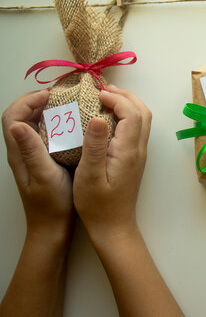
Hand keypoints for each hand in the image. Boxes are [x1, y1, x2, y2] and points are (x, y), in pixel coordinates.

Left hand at [2, 89, 73, 236]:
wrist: (53, 228)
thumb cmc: (51, 204)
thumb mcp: (44, 176)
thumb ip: (32, 150)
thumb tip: (18, 124)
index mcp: (19, 153)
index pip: (13, 116)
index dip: (28, 101)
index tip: (51, 96)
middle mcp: (22, 151)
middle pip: (20, 116)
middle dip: (37, 100)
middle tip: (61, 96)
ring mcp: (32, 156)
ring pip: (32, 124)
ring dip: (46, 111)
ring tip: (68, 105)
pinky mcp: (43, 161)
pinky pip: (44, 135)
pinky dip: (55, 124)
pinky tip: (72, 126)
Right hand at [73, 85, 151, 239]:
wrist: (113, 226)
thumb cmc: (97, 205)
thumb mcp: (89, 175)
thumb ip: (94, 145)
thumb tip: (98, 116)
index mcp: (128, 151)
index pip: (131, 113)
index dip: (116, 98)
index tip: (96, 94)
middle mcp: (138, 149)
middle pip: (142, 112)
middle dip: (125, 96)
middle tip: (102, 90)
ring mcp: (138, 154)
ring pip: (142, 119)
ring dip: (127, 104)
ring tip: (105, 98)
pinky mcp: (134, 158)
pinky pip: (136, 129)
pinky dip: (126, 115)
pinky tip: (107, 118)